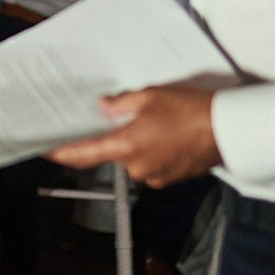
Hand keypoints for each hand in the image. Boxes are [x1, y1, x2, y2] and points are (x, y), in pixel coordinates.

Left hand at [47, 85, 220, 187]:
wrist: (229, 131)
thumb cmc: (193, 112)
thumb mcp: (151, 96)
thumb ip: (121, 103)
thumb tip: (104, 108)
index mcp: (126, 146)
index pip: (83, 154)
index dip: (61, 153)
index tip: (45, 149)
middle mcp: (136, 167)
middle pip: (110, 153)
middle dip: (112, 137)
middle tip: (120, 116)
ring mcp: (153, 175)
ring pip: (132, 158)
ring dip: (135, 142)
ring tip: (155, 121)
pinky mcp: (169, 178)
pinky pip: (150, 163)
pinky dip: (151, 150)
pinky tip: (165, 133)